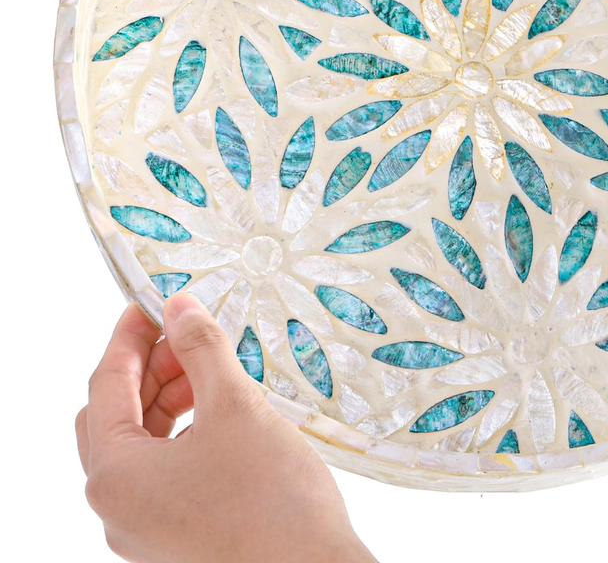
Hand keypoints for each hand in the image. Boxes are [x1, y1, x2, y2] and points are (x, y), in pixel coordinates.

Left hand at [76, 295, 376, 562]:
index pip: (106, 386)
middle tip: (187, 332)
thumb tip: (179, 306)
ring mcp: (145, 528)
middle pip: (116, 417)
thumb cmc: (270, 497)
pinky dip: (182, 432)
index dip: (130, 336)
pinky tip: (220, 414)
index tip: (152, 302)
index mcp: (115, 476)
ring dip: (168, 400)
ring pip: (140, 445)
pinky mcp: (175, 537)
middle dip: (149, 368)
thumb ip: (201, 349)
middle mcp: (117, 508)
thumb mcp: (235, 406)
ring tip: (210, 370)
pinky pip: (162, 472)